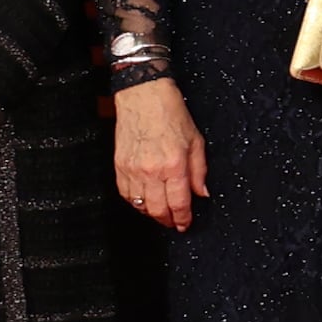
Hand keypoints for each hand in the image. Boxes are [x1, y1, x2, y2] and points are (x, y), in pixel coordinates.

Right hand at [113, 78, 206, 230]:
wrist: (143, 96)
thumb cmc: (170, 114)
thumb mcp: (196, 141)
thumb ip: (199, 171)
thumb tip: (202, 193)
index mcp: (174, 165)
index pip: (179, 203)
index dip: (183, 219)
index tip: (184, 225)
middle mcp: (152, 171)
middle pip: (158, 210)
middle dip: (167, 220)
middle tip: (174, 222)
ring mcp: (133, 170)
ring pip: (140, 206)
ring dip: (151, 213)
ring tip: (160, 213)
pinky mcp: (119, 166)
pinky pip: (126, 194)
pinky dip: (135, 203)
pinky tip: (144, 201)